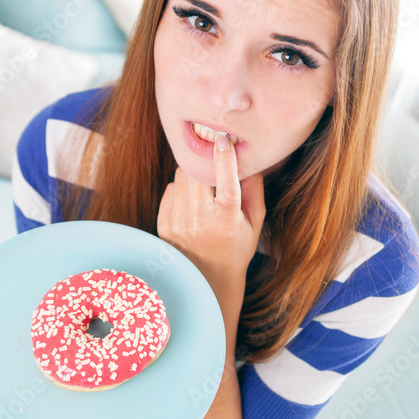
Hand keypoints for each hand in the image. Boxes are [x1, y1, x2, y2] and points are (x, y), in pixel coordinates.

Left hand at [157, 133, 266, 283]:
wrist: (209, 279)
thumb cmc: (237, 247)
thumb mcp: (254, 221)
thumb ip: (254, 190)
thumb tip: (248, 161)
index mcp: (226, 219)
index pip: (226, 181)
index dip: (224, 158)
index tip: (223, 139)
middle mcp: (200, 221)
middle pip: (195, 172)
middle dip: (204, 164)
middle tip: (211, 160)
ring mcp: (178, 224)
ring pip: (180, 178)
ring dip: (192, 176)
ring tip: (204, 188)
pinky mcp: (164, 225)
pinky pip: (170, 191)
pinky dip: (181, 190)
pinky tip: (192, 203)